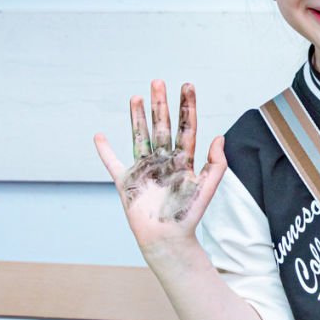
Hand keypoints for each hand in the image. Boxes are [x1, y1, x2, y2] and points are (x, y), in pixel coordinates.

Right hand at [94, 81, 226, 250]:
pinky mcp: (128, 182)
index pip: (186, 128)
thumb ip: (216, 163)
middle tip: (158, 82)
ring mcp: (145, 169)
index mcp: (184, 161)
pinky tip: (99, 136)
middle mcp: (164, 161)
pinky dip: (105, 151)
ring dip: (137, 117)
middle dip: (160, 105)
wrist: (168, 238)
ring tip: (136, 97)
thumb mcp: (208, 188)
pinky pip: (113, 163)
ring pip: (140, 136)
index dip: (187, 107)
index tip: (187, 86)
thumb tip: (219, 137)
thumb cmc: (189, 215)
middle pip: (162, 126)